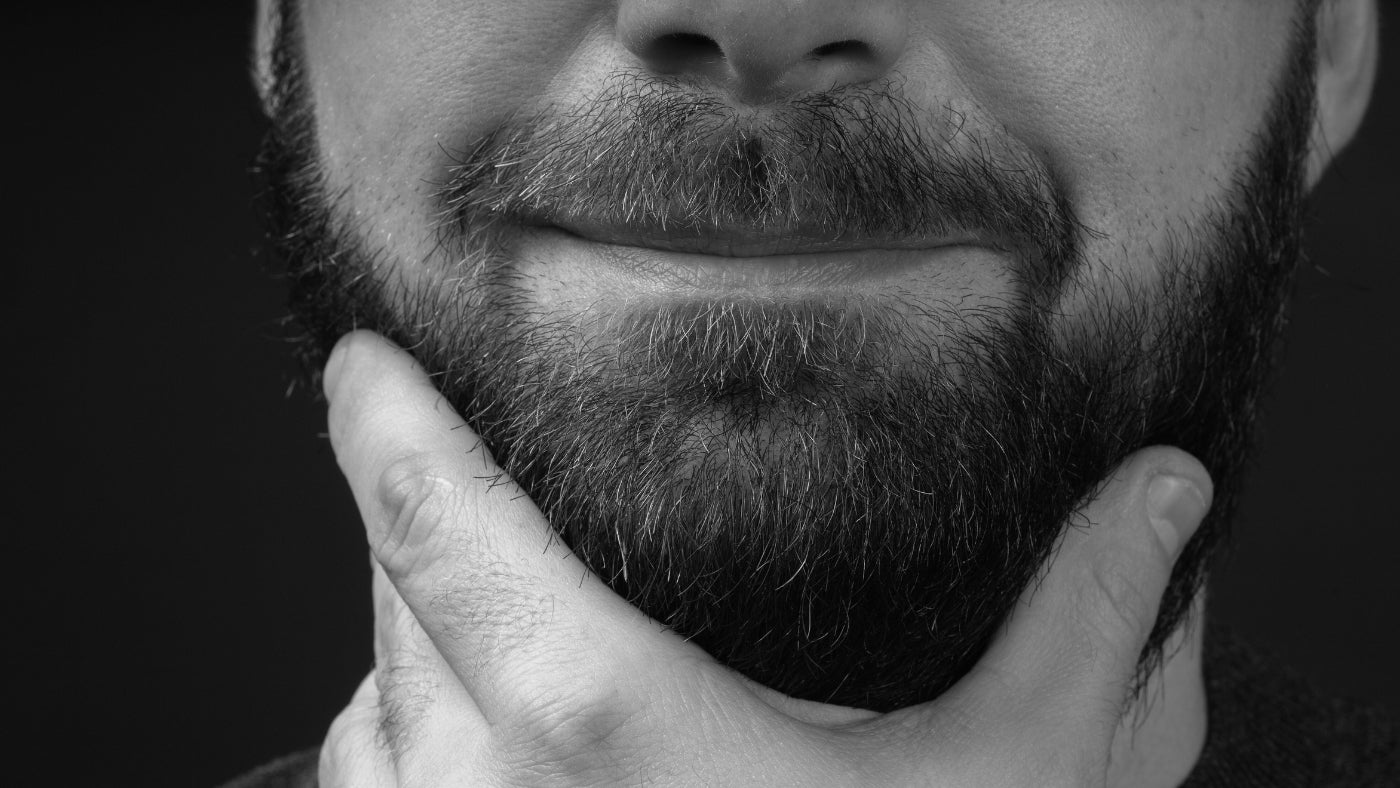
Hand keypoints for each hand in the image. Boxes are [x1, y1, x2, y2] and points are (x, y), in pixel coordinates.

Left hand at [318, 330, 1212, 786]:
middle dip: (412, 502)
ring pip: (374, 693)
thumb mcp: (1015, 781)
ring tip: (463, 561)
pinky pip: (377, 783)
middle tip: (449, 435)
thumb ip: (1082, 623)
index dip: (385, 426)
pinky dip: (400, 722)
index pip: (445, 534)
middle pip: (398, 593)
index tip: (361, 358)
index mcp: (607, 725)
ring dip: (405, 616)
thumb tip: (1164, 488)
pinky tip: (462, 712)